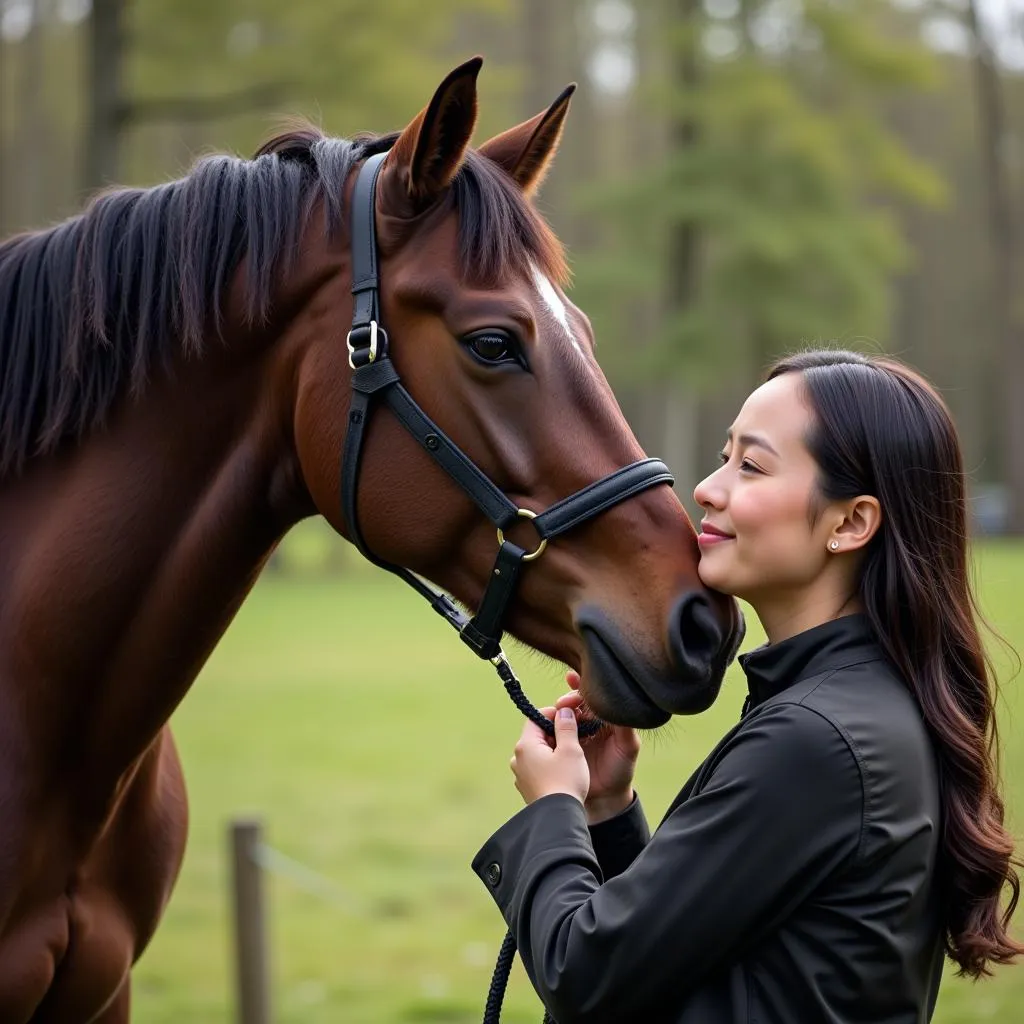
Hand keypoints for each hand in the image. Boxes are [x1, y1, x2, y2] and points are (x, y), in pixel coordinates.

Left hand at [510, 706, 588, 807]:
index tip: (570, 718)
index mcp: (525, 745)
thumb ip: (566, 727)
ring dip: (553, 751)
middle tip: (574, 738)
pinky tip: (564, 773)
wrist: (558, 819)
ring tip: (571, 757)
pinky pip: (538, 769)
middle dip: (555, 734)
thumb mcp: (571, 749)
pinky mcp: (527, 788)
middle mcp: (518, 759)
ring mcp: (521, 775)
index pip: (536, 717)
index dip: (554, 714)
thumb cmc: (566, 782)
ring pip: (538, 753)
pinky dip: (550, 766)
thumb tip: (563, 711)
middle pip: (537, 735)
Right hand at [558, 671, 639, 823]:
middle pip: (573, 704)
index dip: (581, 687)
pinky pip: (551, 734)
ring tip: (555, 713)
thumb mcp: (628, 747)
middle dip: (567, 700)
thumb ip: (625, 726)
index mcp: (603, 719)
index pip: (591, 697)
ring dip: (555, 713)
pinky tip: (544, 725)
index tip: (572, 679)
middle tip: (563, 703)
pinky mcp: (560, 748)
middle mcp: (587, 724)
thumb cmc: (620, 771)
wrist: (606, 799)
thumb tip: (618, 702)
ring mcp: (572, 736)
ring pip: (560, 717)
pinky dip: (547, 728)